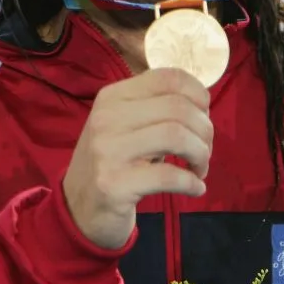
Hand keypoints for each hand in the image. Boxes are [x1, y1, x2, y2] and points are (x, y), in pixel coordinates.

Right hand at [62, 68, 212, 249]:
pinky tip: (195, 189)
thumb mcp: (124, 124)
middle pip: (178, 108)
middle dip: (205, 131)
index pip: (168, 77)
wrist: (78, 205)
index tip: (203, 116)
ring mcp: (107, 151)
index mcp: (112, 97)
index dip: (199, 95)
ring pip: (176, 136)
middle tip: (204, 151)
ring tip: (199, 169)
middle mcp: (106, 118)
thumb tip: (201, 102)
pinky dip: (193, 183)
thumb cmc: (112, 161)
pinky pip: (169, 176)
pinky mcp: (114, 184)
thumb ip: (153, 108)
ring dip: (201, 155)